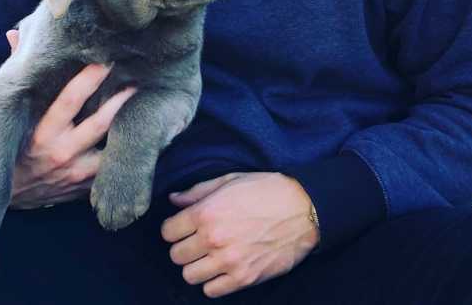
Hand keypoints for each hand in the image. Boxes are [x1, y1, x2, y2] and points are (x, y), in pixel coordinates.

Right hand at [5, 28, 135, 208]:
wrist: (6, 193)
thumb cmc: (11, 141)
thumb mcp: (7, 111)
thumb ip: (16, 72)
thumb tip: (15, 32)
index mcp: (42, 131)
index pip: (69, 100)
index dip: (90, 78)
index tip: (108, 59)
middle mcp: (59, 152)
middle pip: (98, 124)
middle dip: (120, 101)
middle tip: (139, 80)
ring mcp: (73, 173)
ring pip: (110, 151)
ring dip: (128, 130)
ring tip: (149, 108)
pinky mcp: (83, 188)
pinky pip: (110, 172)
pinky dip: (125, 155)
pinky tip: (143, 138)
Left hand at [161, 172, 318, 297]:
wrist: (302, 209)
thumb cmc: (266, 190)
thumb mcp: (231, 180)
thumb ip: (198, 191)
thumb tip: (173, 199)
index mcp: (207, 212)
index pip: (168, 232)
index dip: (173, 228)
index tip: (182, 227)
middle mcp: (213, 239)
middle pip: (176, 255)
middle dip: (183, 247)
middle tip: (196, 241)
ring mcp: (228, 261)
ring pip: (190, 276)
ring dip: (196, 266)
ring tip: (208, 256)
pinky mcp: (244, 278)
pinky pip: (211, 291)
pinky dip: (212, 282)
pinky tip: (222, 268)